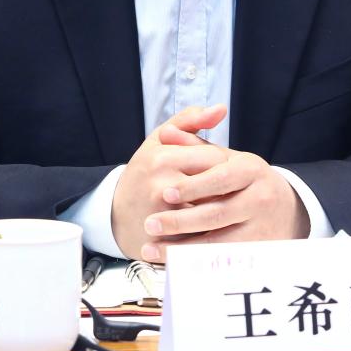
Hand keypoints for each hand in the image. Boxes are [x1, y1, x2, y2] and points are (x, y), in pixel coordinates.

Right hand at [111, 104, 227, 260]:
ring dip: (226, 210)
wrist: (116, 214)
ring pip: (212, 212)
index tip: (228, 167)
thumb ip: (190, 120)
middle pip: (216, 185)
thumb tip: (221, 108)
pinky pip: (202, 235)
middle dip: (229, 186)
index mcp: (162, 159)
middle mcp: (161, 187)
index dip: (227, 162)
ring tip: (230, 206)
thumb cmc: (145, 172)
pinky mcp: (167, 242)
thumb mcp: (160, 140)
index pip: (214, 157)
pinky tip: (220, 227)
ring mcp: (164, 217)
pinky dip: (215, 232)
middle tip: (234, 188)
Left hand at [139, 136, 308, 262]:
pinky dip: (195, 263)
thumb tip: (166, 133)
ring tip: (150, 248)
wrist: (284, 208)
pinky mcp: (258, 251)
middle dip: (180, 221)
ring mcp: (261, 227)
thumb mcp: (226, 158)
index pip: (219, 178)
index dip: (192, 187)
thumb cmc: (244, 179)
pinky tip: (172, 264)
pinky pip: (222, 260)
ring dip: (182, 248)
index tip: (165, 193)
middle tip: (150, 224)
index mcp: (250, 168)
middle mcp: (260, 197)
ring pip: (218, 242)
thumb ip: (195, 146)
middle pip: (217, 213)